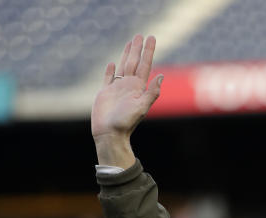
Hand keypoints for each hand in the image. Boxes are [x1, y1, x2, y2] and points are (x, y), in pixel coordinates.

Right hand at [92, 34, 162, 166]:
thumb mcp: (141, 107)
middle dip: (138, 49)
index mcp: (138, 87)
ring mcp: (117, 88)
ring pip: (123, 66)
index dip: (148, 51)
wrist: (110, 134)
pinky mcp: (105, 93)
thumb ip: (151, 93)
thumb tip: (161, 76)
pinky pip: (108, 78)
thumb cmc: (125, 123)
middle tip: (141, 35)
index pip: (145, 65)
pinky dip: (110, 70)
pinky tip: (112, 63)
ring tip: (130, 43)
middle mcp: (129, 86)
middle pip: (135, 62)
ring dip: (127, 54)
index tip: (152, 38)